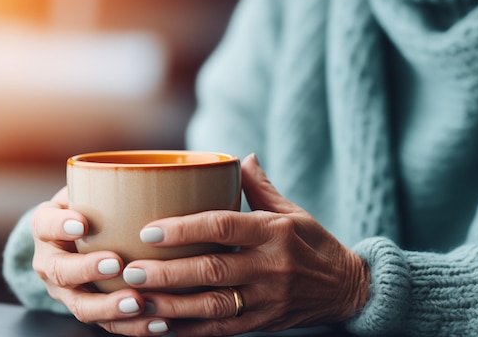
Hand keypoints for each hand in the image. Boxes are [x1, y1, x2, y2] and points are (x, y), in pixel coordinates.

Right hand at [31, 187, 173, 335]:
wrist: (74, 238)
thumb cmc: (90, 207)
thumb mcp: (89, 190)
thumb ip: (107, 180)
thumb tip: (156, 168)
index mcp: (48, 226)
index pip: (46, 224)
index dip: (60, 225)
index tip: (82, 222)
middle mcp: (50, 261)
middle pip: (60, 271)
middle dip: (87, 270)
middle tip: (117, 263)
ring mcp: (66, 290)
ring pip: (81, 305)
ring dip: (110, 307)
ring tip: (138, 302)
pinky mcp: (88, 309)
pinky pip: (106, 324)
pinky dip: (132, 327)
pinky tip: (159, 324)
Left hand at [123, 154, 370, 336]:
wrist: (347, 289)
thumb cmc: (314, 243)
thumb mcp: (293, 211)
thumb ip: (261, 187)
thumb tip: (241, 157)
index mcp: (275, 232)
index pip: (223, 226)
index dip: (184, 228)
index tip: (149, 228)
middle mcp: (270, 266)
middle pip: (211, 268)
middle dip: (167, 271)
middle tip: (130, 269)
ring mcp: (267, 299)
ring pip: (212, 305)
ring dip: (171, 304)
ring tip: (137, 299)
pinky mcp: (263, 323)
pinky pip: (221, 329)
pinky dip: (189, 330)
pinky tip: (161, 327)